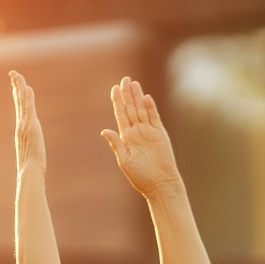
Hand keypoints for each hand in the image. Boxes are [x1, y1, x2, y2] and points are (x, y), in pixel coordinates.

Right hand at [10, 71, 45, 175]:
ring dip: (19, 87)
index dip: (17, 96)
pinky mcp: (31, 127)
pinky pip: (29, 109)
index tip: (15, 86)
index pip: (19, 109)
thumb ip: (30, 153)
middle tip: (12, 73)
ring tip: (16, 75)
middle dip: (15, 86)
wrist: (30, 172)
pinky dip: (28, 98)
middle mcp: (20, 125)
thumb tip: (30, 157)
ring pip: (21, 102)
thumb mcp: (31, 157)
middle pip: (18, 102)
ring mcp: (24, 125)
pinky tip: (27, 88)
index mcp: (21, 130)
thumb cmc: (31, 168)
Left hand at [101, 75, 181, 197]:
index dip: (117, 101)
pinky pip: (154, 118)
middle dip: (127, 94)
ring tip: (134, 83)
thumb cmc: (141, 176)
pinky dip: (150, 108)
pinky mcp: (160, 134)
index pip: (121, 115)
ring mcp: (149, 132)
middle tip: (124, 79)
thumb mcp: (125, 160)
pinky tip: (146, 98)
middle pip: (131, 108)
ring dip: (138, 97)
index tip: (114, 89)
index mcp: (126, 137)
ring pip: (142, 110)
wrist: (160, 184)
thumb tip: (104, 131)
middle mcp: (137, 132)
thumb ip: (116, 144)